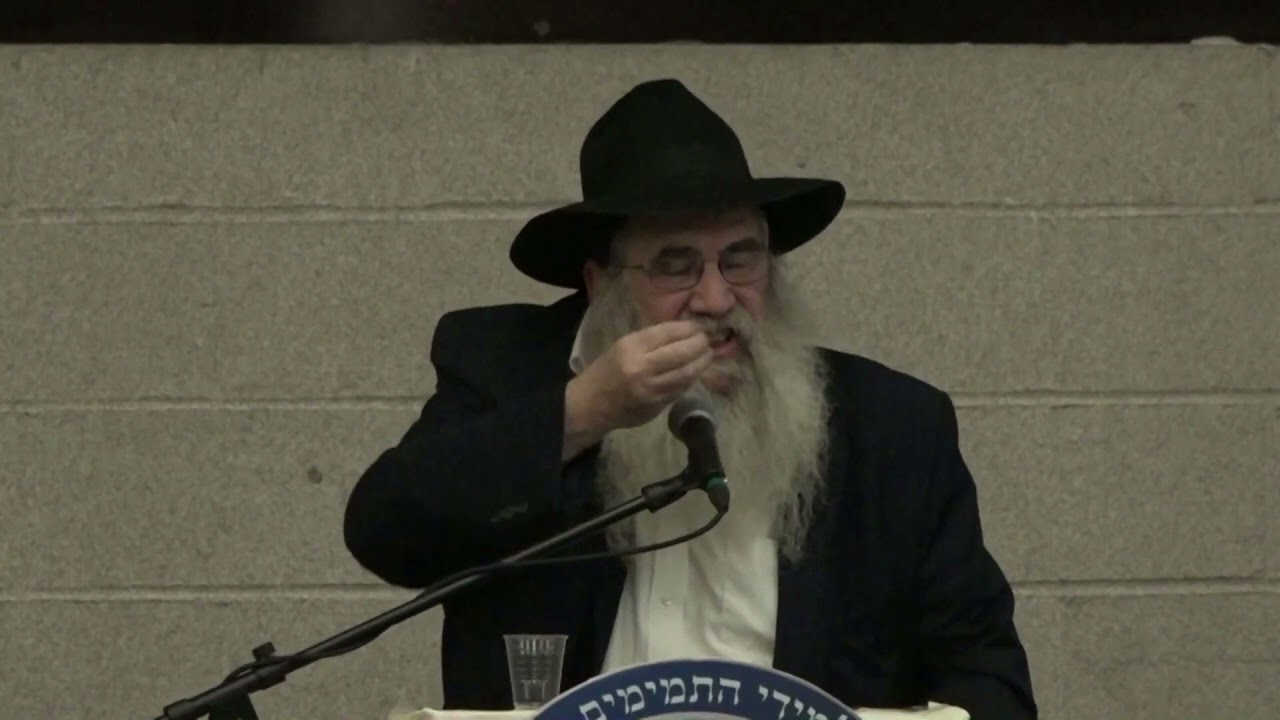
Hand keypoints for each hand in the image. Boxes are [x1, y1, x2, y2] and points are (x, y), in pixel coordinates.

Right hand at [562, 321, 711, 457]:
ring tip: (707, 354)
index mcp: (630, 348)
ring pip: (687, 374)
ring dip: (702, 363)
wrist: (590, 406)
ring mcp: (651, 390)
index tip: (698, 327)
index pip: (667, 333)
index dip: (688, 329)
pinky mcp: (657, 407)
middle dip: (700, 345)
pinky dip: (691, 378)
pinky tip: (695, 371)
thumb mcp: (622, 347)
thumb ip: (651, 341)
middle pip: (682, 353)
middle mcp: (642, 368)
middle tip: (706, 341)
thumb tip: (683, 332)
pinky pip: (681, 390)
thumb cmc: (604, 371)